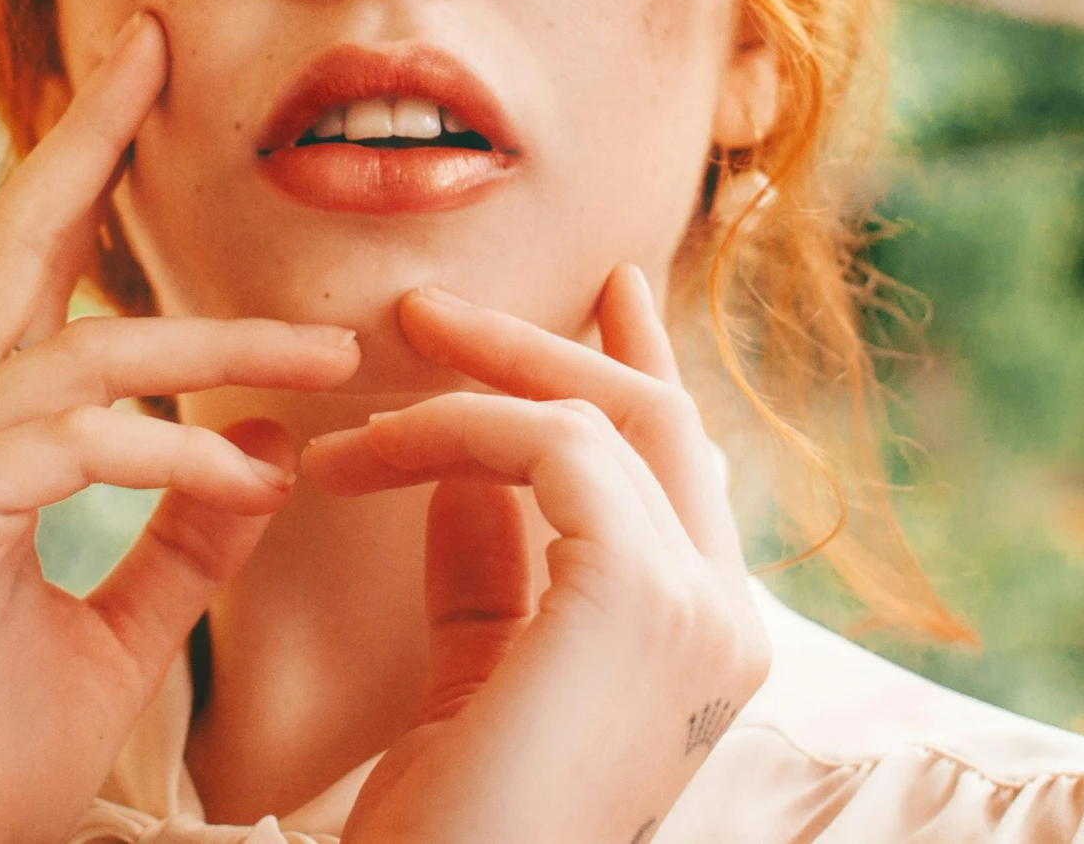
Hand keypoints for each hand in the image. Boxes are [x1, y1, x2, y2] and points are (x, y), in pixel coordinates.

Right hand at [0, 14, 361, 843]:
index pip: (40, 278)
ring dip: (216, 344)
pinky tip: (253, 472)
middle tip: (153, 43)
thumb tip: (270, 460)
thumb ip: (185, 540)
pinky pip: (74, 445)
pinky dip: (176, 452)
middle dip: (85, 138)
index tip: (148, 90)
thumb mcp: (121, 631)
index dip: (88, 177)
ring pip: (82, 349)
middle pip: (14, 243)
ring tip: (329, 359)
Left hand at [302, 269, 769, 843]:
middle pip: (658, 425)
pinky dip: (446, 429)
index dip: (641, 371)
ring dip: (467, 383)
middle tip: (433, 306)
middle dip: (551, 345)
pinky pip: (548, 443)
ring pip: (597, 418)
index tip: (610, 293)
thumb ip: (492, 575)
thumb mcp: (477, 679)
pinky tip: (357, 458)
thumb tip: (468, 474)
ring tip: (357, 392)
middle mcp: (726, 623)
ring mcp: (699, 608)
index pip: (683, 475)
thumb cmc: (448, 833)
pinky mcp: (641, 590)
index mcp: (702, 647)